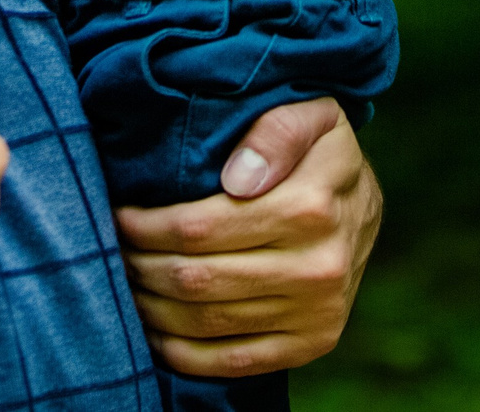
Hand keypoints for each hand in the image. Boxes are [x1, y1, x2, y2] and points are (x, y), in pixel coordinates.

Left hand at [112, 99, 381, 376]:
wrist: (364, 202)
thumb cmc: (320, 149)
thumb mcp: (312, 116)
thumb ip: (277, 132)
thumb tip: (237, 179)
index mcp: (311, 208)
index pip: (200, 228)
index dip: (147, 227)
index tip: (119, 216)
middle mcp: (319, 267)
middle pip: (197, 279)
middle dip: (141, 267)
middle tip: (115, 251)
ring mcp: (318, 312)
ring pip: (208, 321)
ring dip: (154, 308)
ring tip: (128, 284)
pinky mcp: (313, 343)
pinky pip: (235, 362)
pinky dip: (185, 354)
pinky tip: (157, 333)